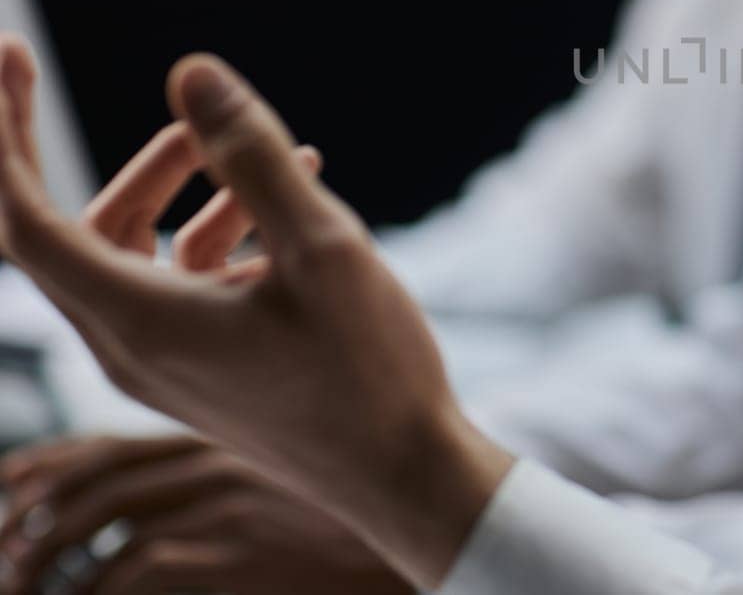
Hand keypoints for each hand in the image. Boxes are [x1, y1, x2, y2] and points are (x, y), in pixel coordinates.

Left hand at [0, 38, 513, 589]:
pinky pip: (183, 286)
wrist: (405, 477)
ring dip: (187, 193)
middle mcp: (132, 347)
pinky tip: (294, 203)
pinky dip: (222, 235)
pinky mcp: (205, 371)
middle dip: (103, 156)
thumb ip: (252, 156)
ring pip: (137, 256)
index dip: (3, 136)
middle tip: (111, 87)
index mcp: (139, 322)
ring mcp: (167, 364)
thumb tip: (189, 72)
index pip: (23, 223)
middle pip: (75, 233)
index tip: (12, 58)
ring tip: (274, 150)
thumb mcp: (322, 248)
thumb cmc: (369, 370)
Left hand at [0, 436, 407, 594]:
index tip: (6, 488)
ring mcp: (226, 504)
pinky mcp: (236, 552)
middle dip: (28, 514)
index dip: (48, 463)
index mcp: (224, 432)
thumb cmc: (365, 504)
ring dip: (45, 563)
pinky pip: (132, 574)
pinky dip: (93, 591)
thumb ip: (233, 478)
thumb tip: (164, 521)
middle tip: (0, 557)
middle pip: (93, 477)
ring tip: (24, 590)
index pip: (114, 439)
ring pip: (97, 526)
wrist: (431, 526)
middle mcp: (217, 458)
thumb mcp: (287, 476)